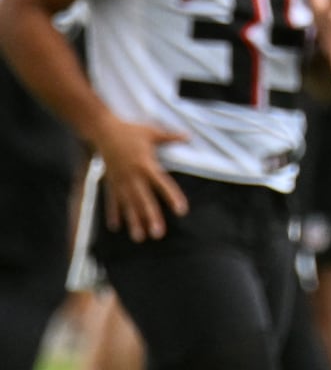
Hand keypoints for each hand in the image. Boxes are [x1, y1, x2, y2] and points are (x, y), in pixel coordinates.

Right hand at [93, 115, 188, 241]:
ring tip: (139, 238)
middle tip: (158, 234)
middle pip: (145, 200)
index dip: (172, 197)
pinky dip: (114, 213)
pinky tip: (116, 227)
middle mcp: (134, 176)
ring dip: (134, 221)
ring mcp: (121, 181)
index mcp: (147, 165)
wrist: (103, 131)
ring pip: (128, 205)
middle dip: (151, 217)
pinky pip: (112, 200)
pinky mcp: (110, 182)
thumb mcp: (152, 132)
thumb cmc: (130, 131)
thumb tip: (189, 136)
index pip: (163, 184)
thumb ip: (170, 137)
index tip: (182, 211)